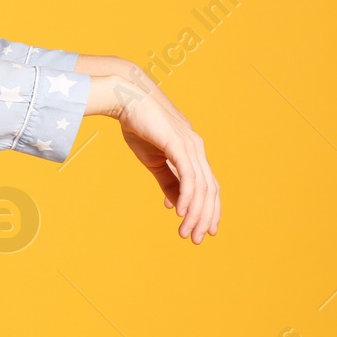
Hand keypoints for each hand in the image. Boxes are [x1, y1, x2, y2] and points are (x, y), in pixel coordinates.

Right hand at [85, 73, 219, 242]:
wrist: (126, 97)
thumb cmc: (139, 125)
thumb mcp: (154, 159)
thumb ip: (167, 180)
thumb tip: (175, 204)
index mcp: (192, 151)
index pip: (208, 185)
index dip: (208, 209)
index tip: (204, 229)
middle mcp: (197, 148)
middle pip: (210, 190)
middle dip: (205, 217)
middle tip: (196, 239)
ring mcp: (190, 145)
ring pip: (201, 187)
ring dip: (195, 213)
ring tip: (187, 232)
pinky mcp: (178, 143)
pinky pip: (188, 176)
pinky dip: (187, 196)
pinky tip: (181, 212)